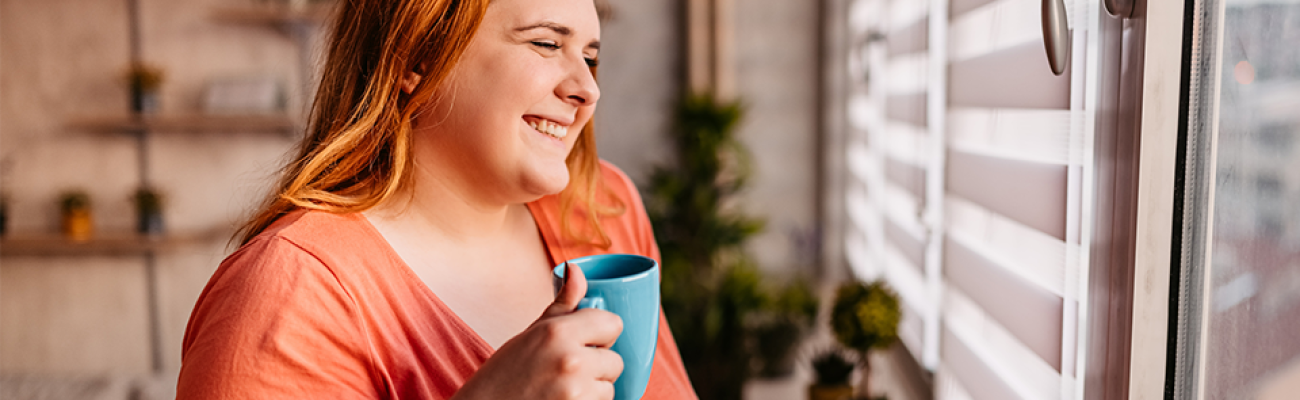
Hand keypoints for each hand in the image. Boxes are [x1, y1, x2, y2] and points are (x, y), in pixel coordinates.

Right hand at [451, 264, 624, 399]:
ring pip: (609, 387)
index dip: (601, 333)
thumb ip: (563, 304)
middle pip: (616, 360)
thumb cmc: (506, 373)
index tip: (586, 341)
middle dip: (597, 365)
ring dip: (593, 389)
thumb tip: (577, 269)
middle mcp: (571, 361)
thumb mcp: (533, 332)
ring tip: (561, 387)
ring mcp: (576, 392)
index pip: (613, 323)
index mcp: (558, 333)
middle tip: (566, 369)